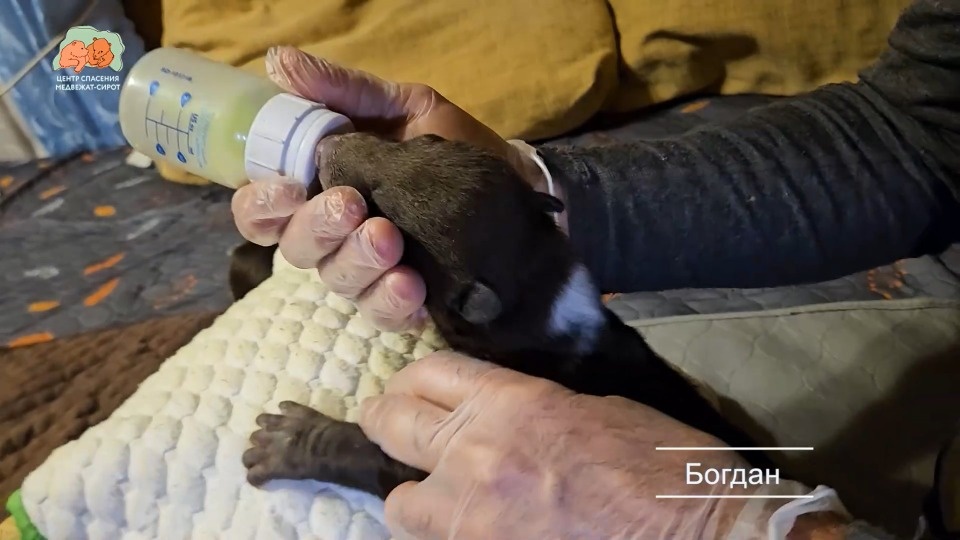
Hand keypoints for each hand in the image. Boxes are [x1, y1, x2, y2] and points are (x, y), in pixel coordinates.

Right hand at [231, 46, 548, 330]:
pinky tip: (412, 284)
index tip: (289, 191)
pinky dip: (392, 300)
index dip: (263, 205)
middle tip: (354, 206)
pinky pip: (383, 314)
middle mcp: (336, 236)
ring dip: (358, 261)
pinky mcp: (407, 303)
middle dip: (319, 227)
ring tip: (390, 239)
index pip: (264, 210)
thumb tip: (281, 62)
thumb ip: (346, 93)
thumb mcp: (407, 108)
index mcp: (323, 189)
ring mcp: (370, 273)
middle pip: (297, 248)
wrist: (520, 186)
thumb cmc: (454, 146)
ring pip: (337, 280)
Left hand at [358, 352, 776, 539]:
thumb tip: (502, 412)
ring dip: (415, 496)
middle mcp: (476, 453)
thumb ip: (533, 408)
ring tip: (440, 498)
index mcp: (513, 403)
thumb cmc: (664, 467)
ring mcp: (472, 517)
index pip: (428, 373)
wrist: (701, 536)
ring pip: (398, 503)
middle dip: (388, 422)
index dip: (412, 379)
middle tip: (396, 428)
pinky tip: (474, 529)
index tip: (411, 389)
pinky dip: (445, 537)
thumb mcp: (598, 410)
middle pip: (390, 424)